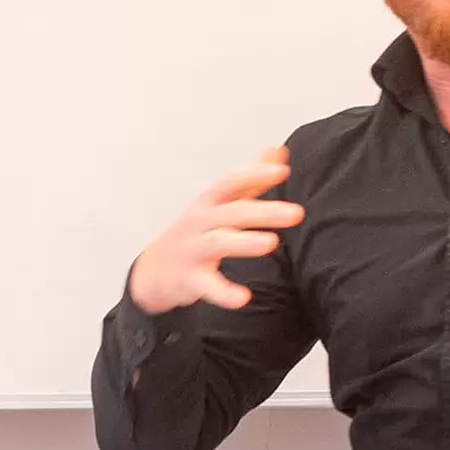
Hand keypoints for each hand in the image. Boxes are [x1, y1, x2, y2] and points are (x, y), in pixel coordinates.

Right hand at [127, 148, 305, 313]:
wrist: (153, 271)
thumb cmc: (194, 232)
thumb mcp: (218, 203)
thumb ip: (250, 180)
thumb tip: (278, 151)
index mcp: (210, 202)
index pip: (231, 182)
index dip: (255, 174)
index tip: (281, 170)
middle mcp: (201, 222)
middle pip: (232, 212)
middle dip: (264, 212)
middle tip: (296, 213)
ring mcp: (193, 250)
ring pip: (218, 243)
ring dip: (244, 243)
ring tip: (270, 243)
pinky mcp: (190, 279)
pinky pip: (207, 286)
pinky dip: (224, 292)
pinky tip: (242, 298)